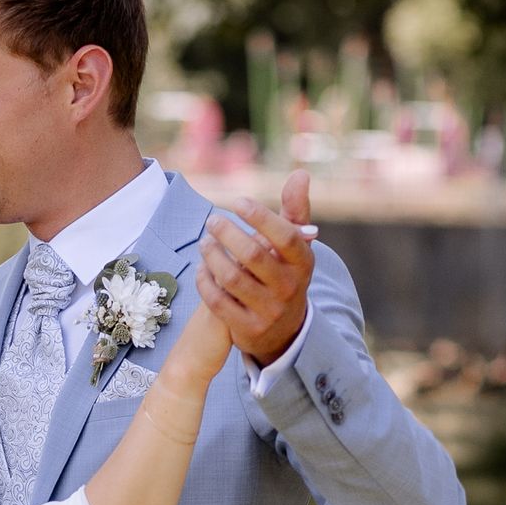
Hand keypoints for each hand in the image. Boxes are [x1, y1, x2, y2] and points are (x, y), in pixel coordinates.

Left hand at [196, 168, 316, 366]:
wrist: (284, 331)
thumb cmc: (285, 274)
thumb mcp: (296, 247)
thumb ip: (295, 210)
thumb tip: (300, 173)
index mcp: (303, 263)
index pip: (285, 237)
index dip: (260, 217)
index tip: (237, 202)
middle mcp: (289, 288)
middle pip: (253, 256)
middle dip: (228, 234)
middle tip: (212, 221)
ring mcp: (268, 311)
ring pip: (231, 278)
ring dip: (212, 256)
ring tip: (204, 242)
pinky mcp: (247, 329)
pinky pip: (218, 302)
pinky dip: (205, 282)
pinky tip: (201, 268)